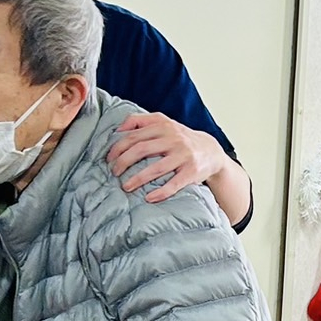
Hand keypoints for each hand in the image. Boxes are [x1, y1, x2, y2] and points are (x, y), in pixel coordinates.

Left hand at [107, 113, 225, 202]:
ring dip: (137, 179)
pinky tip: (149, 198)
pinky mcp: (192, 171)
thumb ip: (142, 122)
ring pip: (156, 168)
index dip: (118, 148)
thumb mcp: (164, 123)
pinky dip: (160, 192)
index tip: (109, 159)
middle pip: (141, 149)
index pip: (133, 135)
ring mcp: (183, 155)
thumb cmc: (180, 139)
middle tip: (114, 173)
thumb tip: (117, 129)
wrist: (211, 150)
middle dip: (123, 162)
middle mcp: (173, 138)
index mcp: (163, 125)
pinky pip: (174, 184)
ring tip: (126, 187)